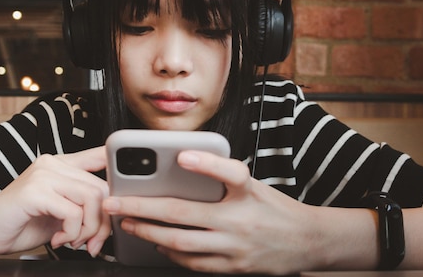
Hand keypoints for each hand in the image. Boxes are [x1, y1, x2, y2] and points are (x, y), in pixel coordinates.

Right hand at [0, 146, 109, 256]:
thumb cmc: (20, 223)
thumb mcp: (61, 212)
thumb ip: (84, 207)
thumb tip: (113, 214)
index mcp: (62, 165)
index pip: (100, 155)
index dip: (119, 171)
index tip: (123, 198)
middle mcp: (54, 164)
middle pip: (102, 187)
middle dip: (103, 222)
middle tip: (91, 243)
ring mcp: (43, 175)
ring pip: (92, 198)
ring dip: (88, 229)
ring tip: (73, 241)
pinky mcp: (34, 191)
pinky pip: (72, 212)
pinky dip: (72, 232)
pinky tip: (59, 240)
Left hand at [102, 150, 318, 274]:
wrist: (307, 242)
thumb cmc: (275, 208)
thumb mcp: (255, 186)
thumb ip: (223, 179)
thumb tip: (182, 169)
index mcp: (249, 194)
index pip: (230, 174)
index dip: (207, 164)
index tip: (181, 156)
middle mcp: (241, 222)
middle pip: (184, 216)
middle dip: (142, 210)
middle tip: (115, 203)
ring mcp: (235, 249)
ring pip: (181, 244)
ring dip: (148, 234)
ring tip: (128, 225)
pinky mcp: (233, 268)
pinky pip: (193, 264)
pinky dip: (171, 253)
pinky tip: (157, 244)